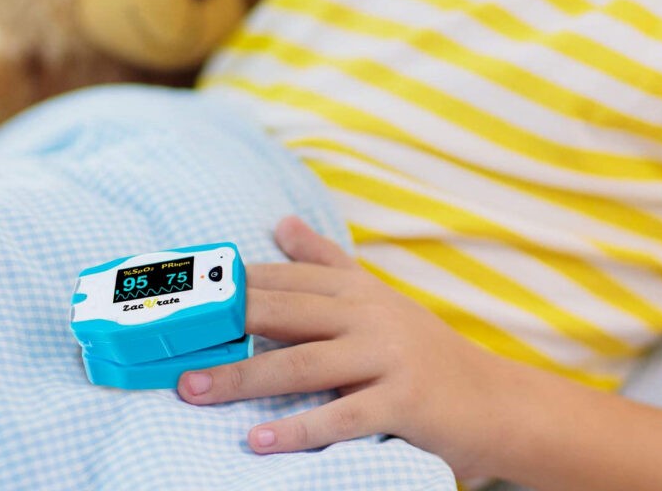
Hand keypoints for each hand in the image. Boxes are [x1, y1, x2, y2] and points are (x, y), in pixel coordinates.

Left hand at [177, 216, 517, 477]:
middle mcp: (370, 316)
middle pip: (285, 315)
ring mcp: (387, 357)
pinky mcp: (402, 401)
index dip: (230, 286)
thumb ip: (327, 262)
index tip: (180, 295)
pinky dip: (299, 427)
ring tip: (193, 389)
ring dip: (243, 378)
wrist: (492, 398)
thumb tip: (280, 222)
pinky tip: (259, 439)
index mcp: (359, 291)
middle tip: (169, 338)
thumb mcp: (377, 298)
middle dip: (224, 325)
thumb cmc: (425, 350)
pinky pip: (341, 415)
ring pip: (303, 364)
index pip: (284, 280)